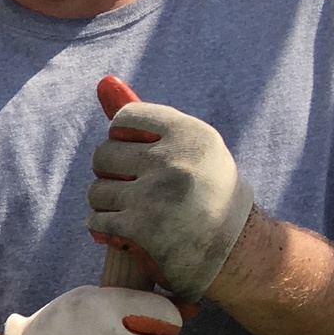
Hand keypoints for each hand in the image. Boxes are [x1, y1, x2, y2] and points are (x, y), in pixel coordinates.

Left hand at [87, 100, 253, 299]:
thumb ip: (152, 124)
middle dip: (110, 174)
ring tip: (129, 212)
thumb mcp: (195, 151)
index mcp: (190, 134)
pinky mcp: (141, 227)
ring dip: (106, 204)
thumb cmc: (210, 196)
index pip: (125, 118)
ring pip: (97, 190)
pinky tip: (122, 233)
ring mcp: (156, 194)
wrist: (236, 252)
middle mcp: (174, 160)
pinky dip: (103, 228)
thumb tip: (103, 82)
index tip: (134, 156)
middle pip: (104, 155)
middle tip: (129, 188)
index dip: (121, 139)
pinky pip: (97, 219)